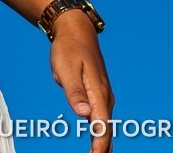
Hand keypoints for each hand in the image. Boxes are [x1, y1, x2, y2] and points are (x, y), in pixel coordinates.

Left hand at [50, 12, 114, 152]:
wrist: (75, 31)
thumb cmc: (68, 48)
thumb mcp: (66, 68)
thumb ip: (74, 92)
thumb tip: (85, 115)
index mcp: (98, 92)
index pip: (102, 124)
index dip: (100, 143)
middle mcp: (105, 96)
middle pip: (106, 128)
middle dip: (103, 148)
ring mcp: (102, 95)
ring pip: (105, 124)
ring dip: (103, 142)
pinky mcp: (97, 94)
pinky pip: (100, 117)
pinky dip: (100, 132)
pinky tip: (97, 141)